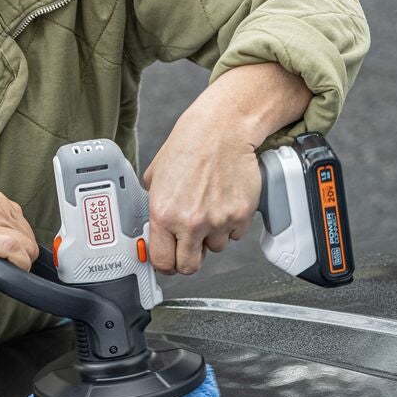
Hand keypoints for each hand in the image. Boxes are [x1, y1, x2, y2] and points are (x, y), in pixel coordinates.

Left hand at [142, 111, 263, 276]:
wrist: (221, 130)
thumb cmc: (189, 146)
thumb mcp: (156, 177)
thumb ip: (155, 207)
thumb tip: (156, 229)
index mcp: (163, 214)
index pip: (162, 261)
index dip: (165, 264)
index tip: (169, 260)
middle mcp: (190, 222)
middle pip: (189, 266)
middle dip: (189, 258)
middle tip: (191, 244)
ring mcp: (218, 221)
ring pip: (216, 248)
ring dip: (212, 236)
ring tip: (210, 208)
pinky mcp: (240, 215)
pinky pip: (235, 234)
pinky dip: (231, 224)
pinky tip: (225, 201)